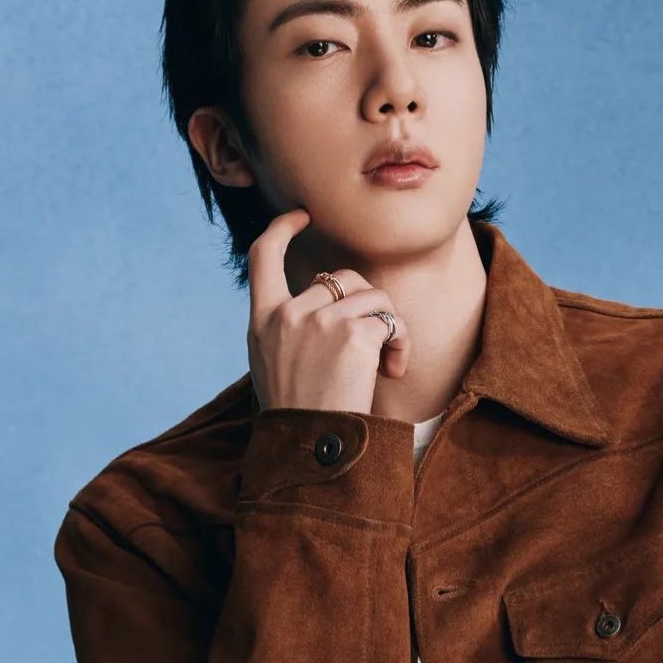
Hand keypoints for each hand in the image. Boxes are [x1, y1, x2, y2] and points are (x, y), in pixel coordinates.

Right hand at [246, 208, 410, 413]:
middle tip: (374, 342)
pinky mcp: (352, 334)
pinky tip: (393, 371)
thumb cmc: (298, 414)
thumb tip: (317, 298)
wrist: (312, 448)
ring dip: (387, 324)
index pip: (261, 256)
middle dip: (364, 304)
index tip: (301, 215)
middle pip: (338, 278)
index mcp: (261, 320)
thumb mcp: (271, 363)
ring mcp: (319, 322)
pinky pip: (389, 321)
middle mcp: (287, 314)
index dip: (281, 228)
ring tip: (386, 361)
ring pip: (371, 295)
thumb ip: (284, 327)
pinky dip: (400, 343)